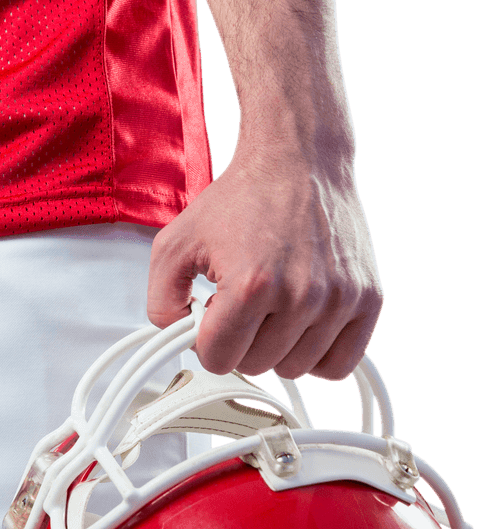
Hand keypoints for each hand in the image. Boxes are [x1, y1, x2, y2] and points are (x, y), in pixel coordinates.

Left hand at [147, 154, 383, 381]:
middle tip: (244, 304)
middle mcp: (301, 295)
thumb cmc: (244, 197)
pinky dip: (318, 356)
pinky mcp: (369, 299)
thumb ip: (161, 302)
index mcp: (252, 284)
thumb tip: (176, 340)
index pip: (217, 360)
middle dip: (241, 340)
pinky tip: (302, 326)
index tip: (214, 313)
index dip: (207, 340)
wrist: (299, 158)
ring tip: (273, 307)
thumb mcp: (175, 244)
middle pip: (255, 367)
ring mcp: (339, 300)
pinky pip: (340, 367)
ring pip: (294, 370)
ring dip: (277, 347)